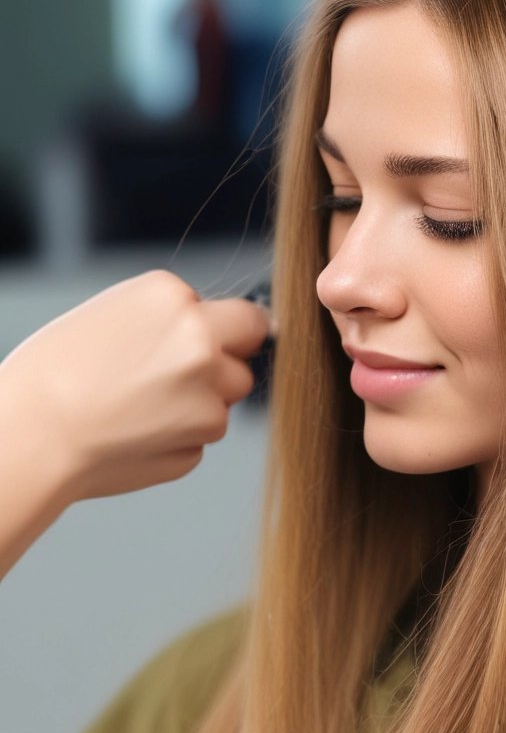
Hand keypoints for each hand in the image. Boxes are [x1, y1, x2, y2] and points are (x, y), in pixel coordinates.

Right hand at [0, 270, 270, 502]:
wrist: (29, 434)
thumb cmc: (53, 375)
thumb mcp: (112, 315)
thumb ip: (171, 319)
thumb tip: (219, 330)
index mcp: (172, 296)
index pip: (238, 310)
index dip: (219, 328)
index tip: (195, 342)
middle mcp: (201, 338)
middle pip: (248, 345)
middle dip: (230, 356)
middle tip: (183, 375)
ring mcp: (210, 389)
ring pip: (229, 394)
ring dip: (204, 401)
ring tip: (142, 407)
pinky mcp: (204, 435)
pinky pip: (206, 433)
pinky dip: (182, 436)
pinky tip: (136, 434)